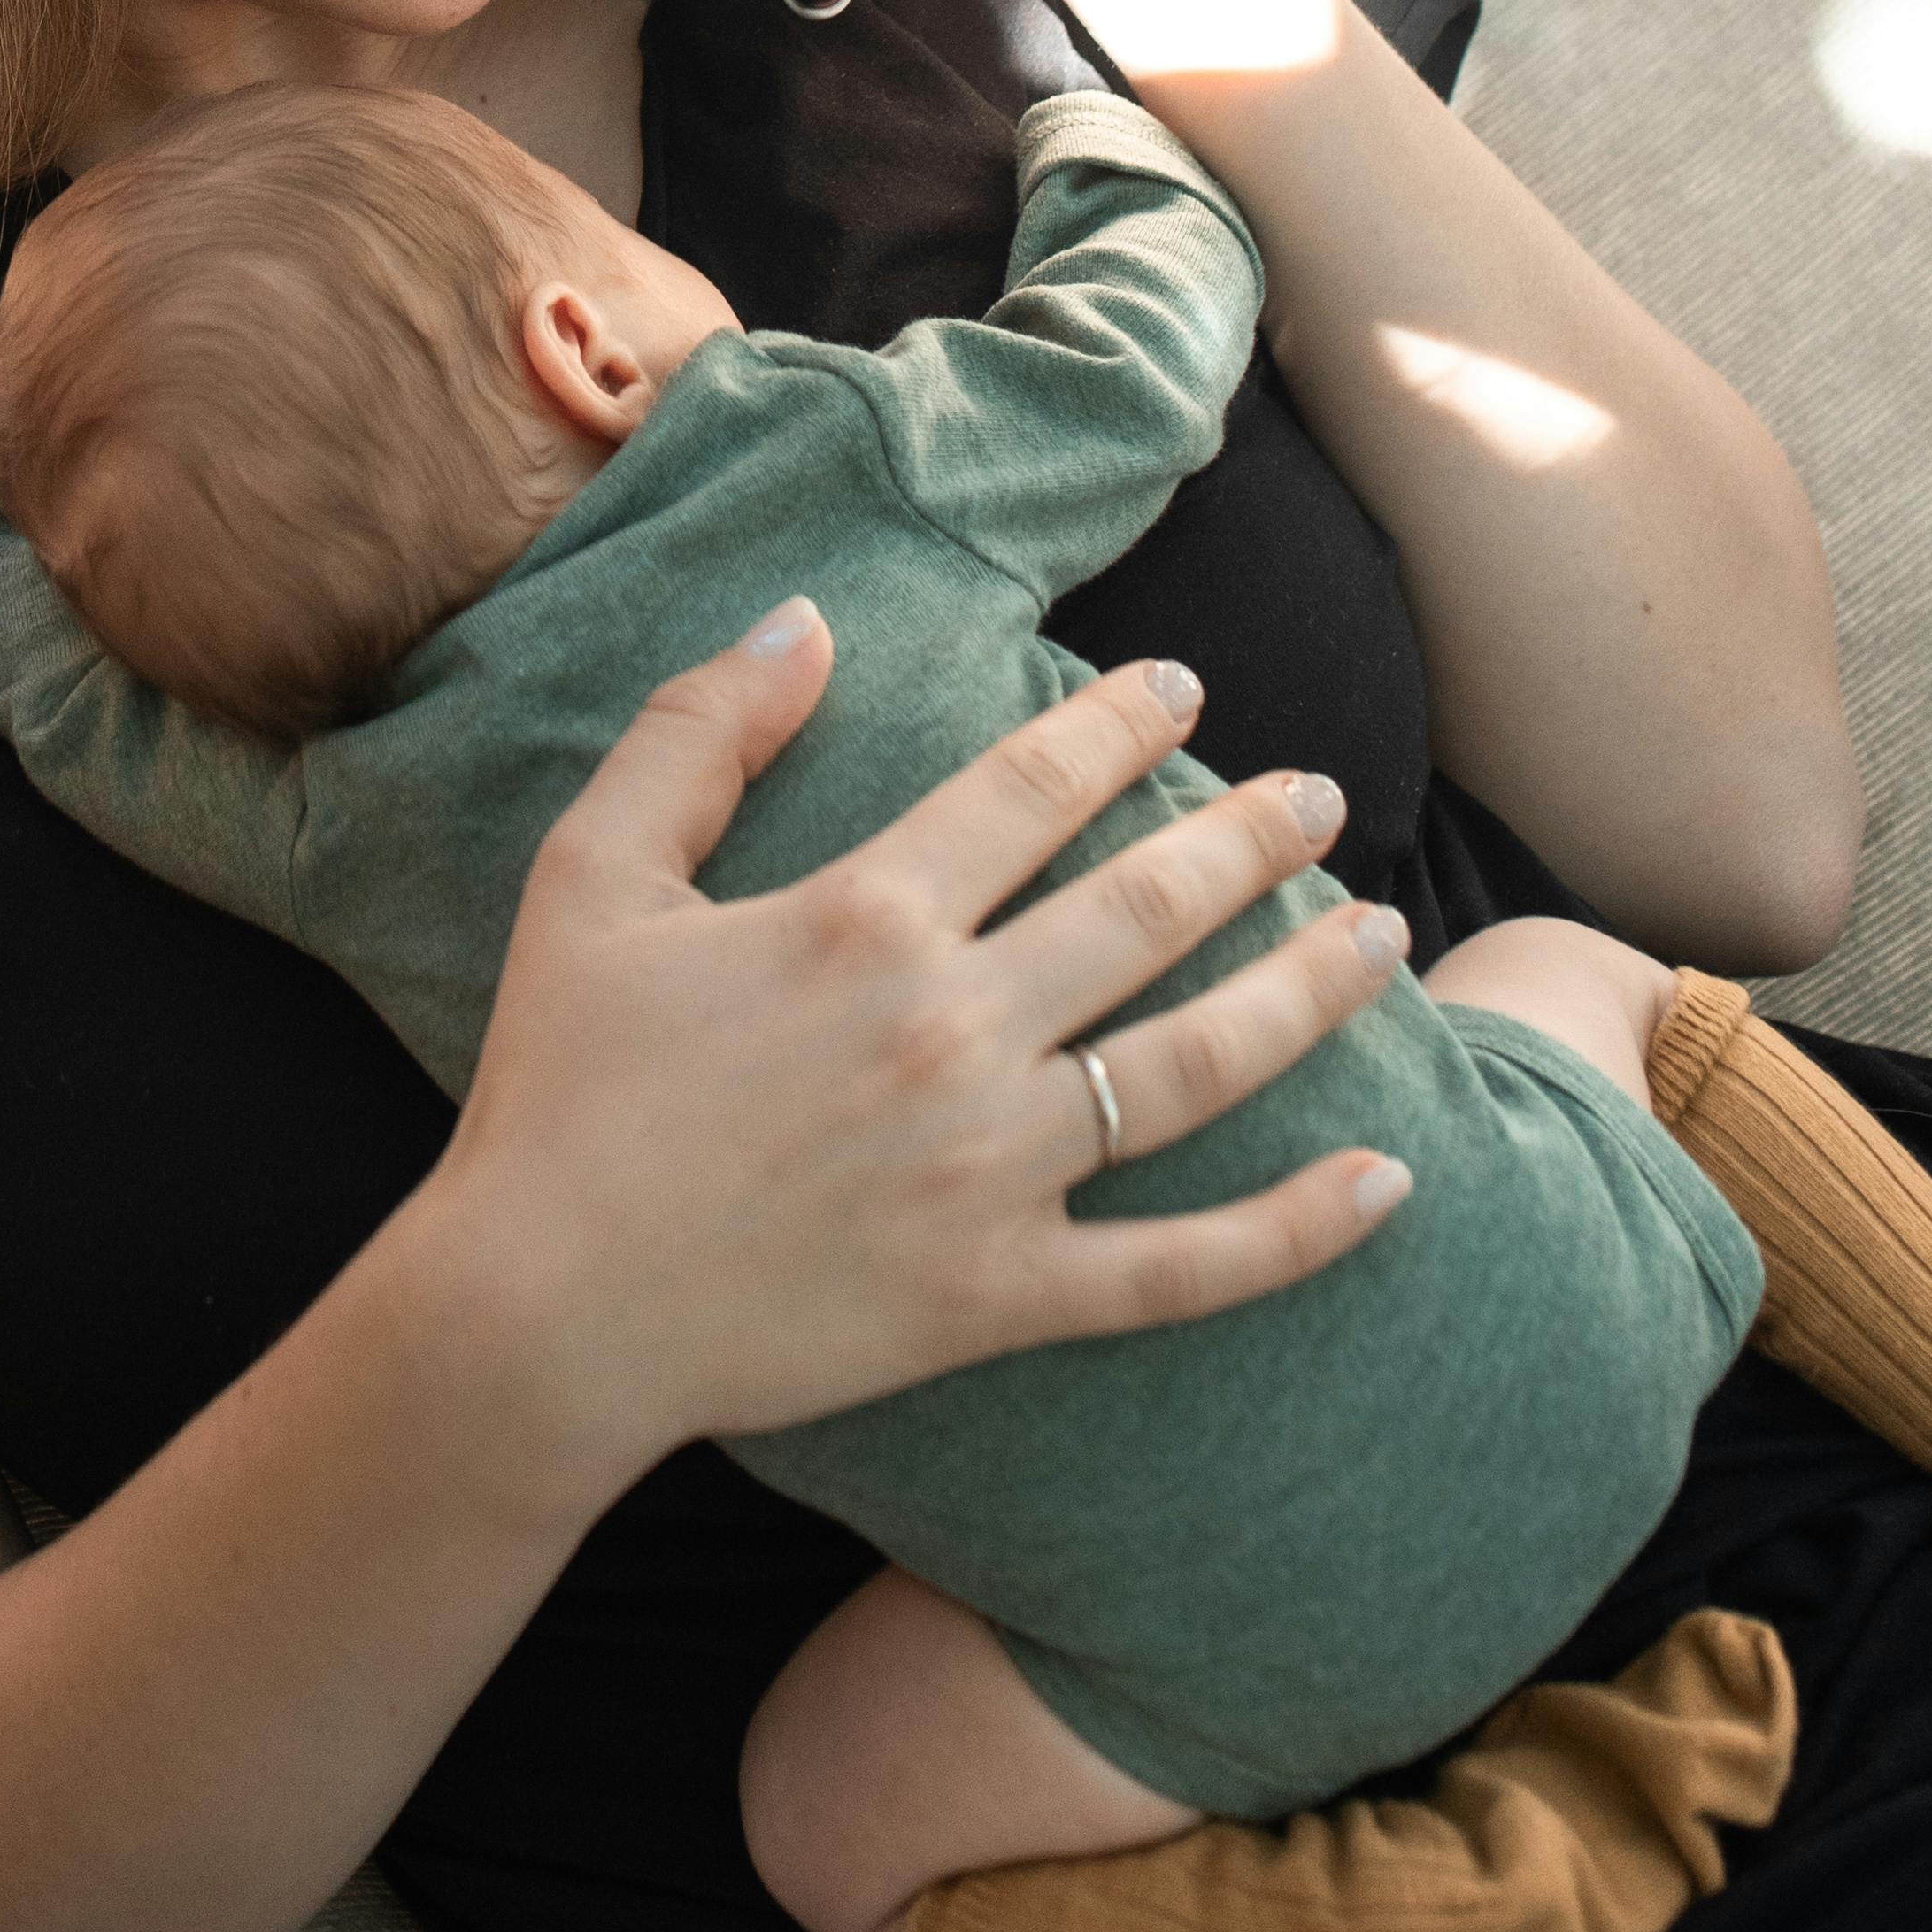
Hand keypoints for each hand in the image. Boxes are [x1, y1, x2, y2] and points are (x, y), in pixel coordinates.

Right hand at [417, 619, 1409, 1515]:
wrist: (543, 1311)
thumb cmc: (559, 1084)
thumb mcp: (593, 873)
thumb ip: (697, 734)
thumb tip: (805, 620)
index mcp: (862, 917)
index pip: (1030, 786)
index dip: (1115, 723)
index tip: (1183, 687)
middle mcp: (954, 1030)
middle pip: (1147, 905)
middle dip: (1249, 836)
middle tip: (1316, 794)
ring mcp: (994, 1170)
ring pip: (1200, 1062)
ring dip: (1308, 989)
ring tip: (1383, 933)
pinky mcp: (1005, 1296)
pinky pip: (1186, 1266)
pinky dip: (1299, 1230)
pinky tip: (1388, 1181)